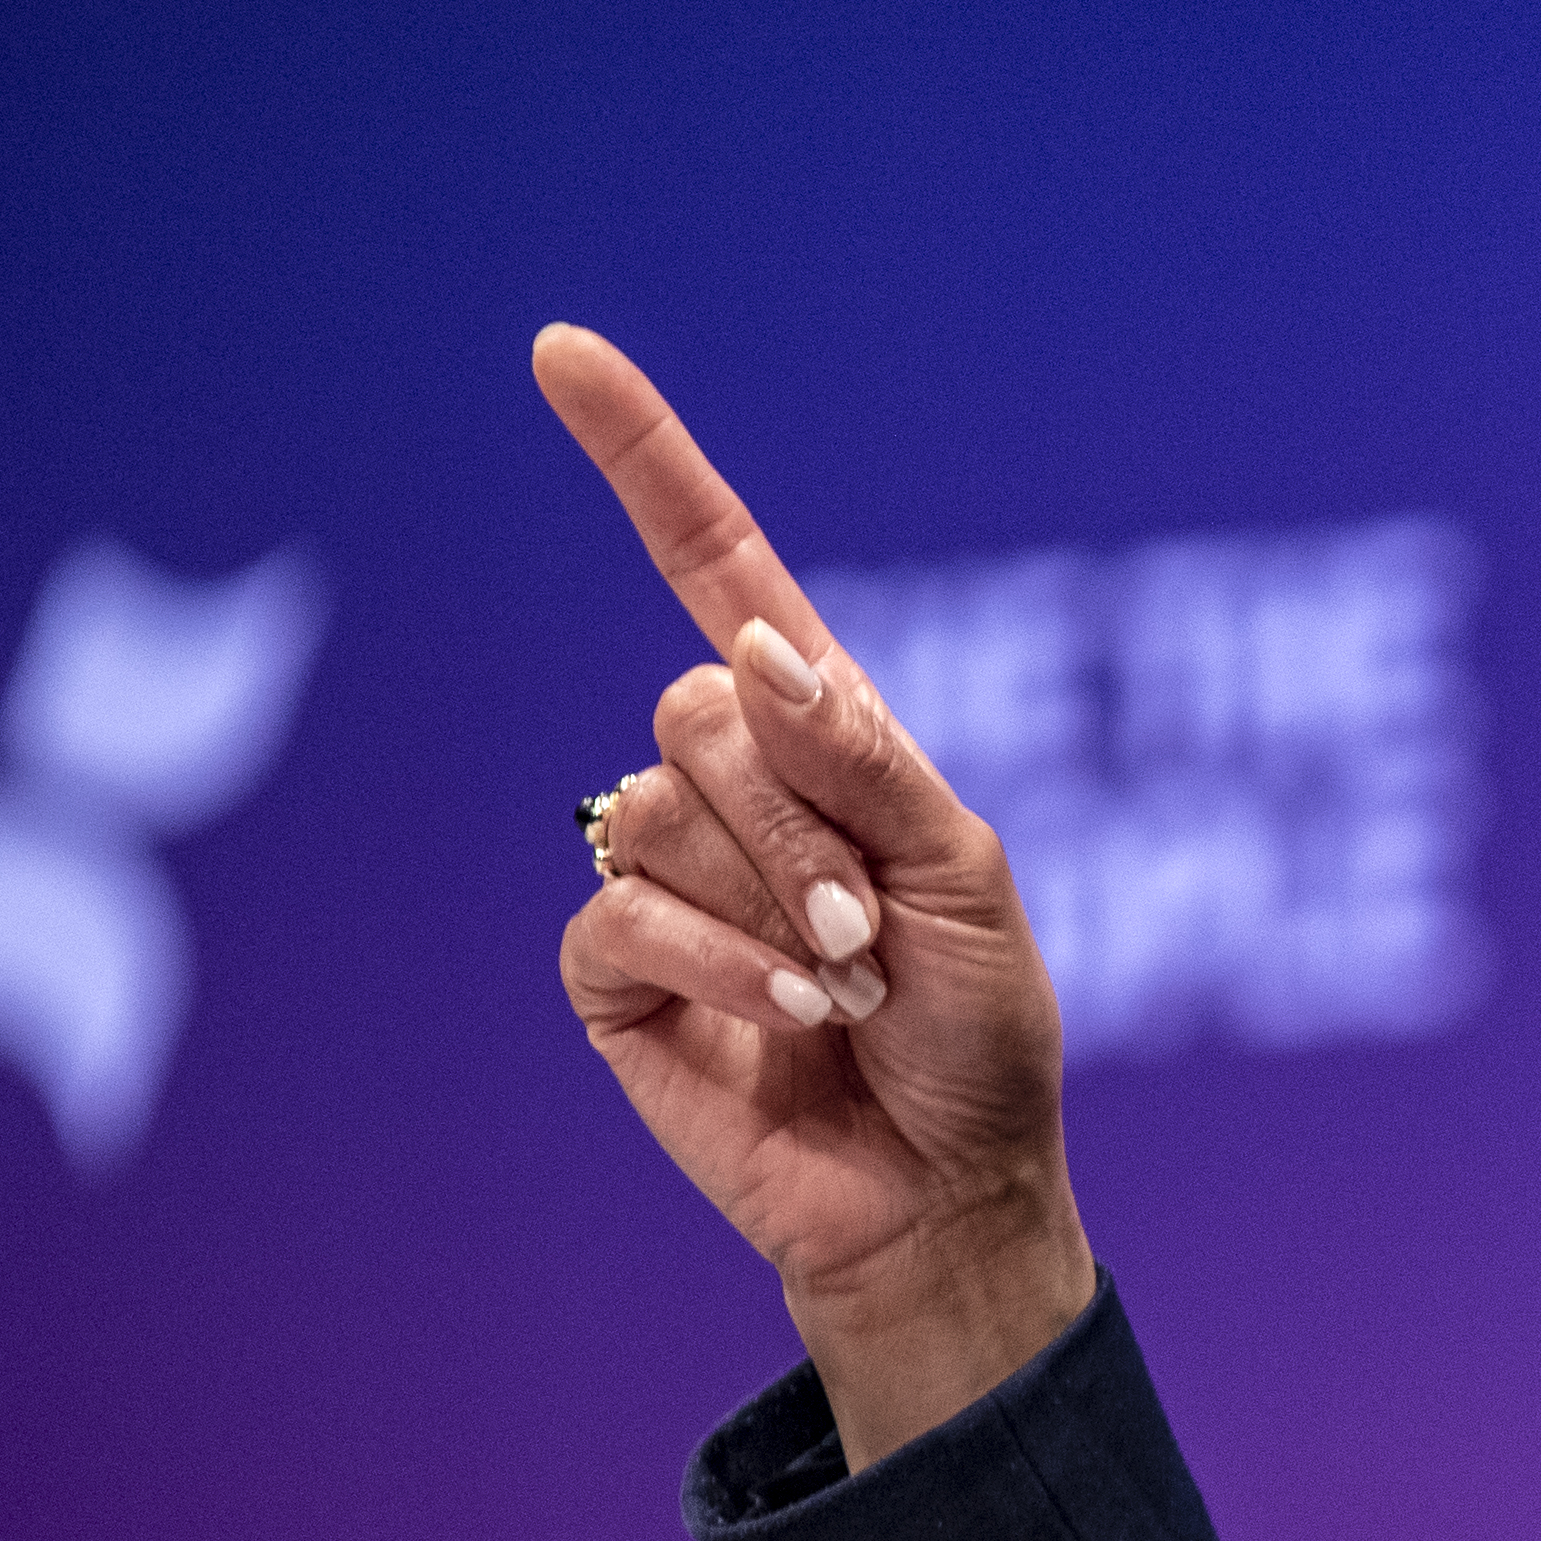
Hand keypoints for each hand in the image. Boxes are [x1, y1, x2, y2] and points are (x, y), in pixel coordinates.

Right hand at [539, 322, 1096, 1466]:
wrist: (948, 1189)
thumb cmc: (981, 1035)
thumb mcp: (968, 876)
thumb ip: (864, 758)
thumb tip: (745, 648)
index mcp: (820, 735)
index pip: (711, 566)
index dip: (642, 460)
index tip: (560, 352)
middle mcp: (726, 788)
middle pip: (696, 708)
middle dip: (802, 823)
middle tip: (876, 929)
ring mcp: (659, 877)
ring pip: (655, 812)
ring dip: (774, 906)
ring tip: (848, 984)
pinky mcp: (614, 976)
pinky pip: (617, 915)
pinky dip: (719, 964)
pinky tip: (788, 1018)